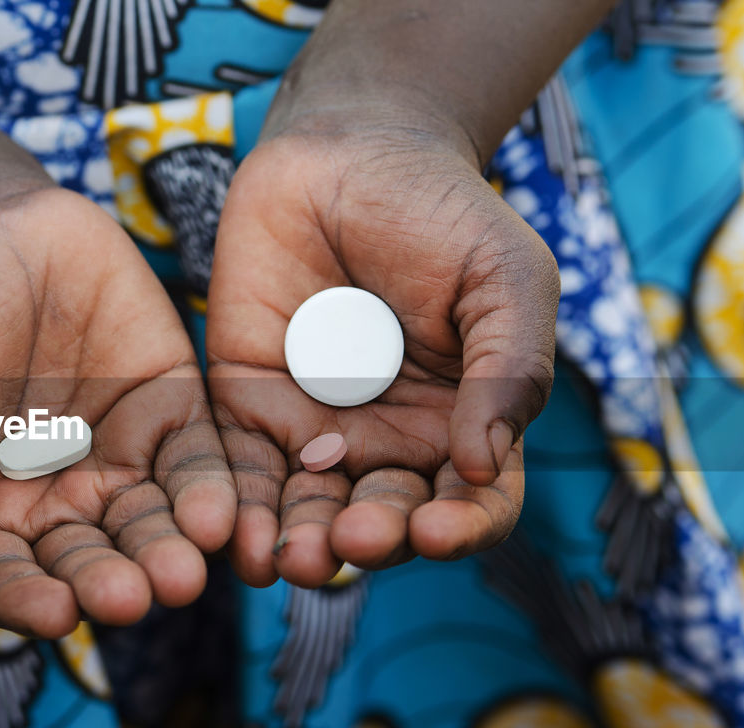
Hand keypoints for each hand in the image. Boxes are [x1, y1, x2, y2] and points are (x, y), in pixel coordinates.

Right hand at [0, 187, 235, 636]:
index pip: (2, 576)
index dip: (26, 599)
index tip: (55, 614)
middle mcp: (52, 504)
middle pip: (84, 560)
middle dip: (108, 581)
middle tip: (131, 598)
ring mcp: (115, 463)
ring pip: (146, 525)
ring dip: (166, 553)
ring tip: (182, 573)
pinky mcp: (169, 417)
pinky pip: (194, 465)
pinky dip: (207, 493)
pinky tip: (216, 516)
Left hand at [207, 112, 558, 588]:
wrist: (347, 151)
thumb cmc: (442, 213)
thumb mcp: (505, 279)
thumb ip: (509, 369)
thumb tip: (483, 466)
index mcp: (462, 425)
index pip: (472, 502)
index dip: (461, 527)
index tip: (437, 529)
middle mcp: (390, 443)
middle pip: (384, 520)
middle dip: (370, 538)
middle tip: (350, 538)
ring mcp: (316, 429)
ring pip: (309, 510)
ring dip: (300, 543)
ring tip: (290, 558)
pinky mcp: (249, 406)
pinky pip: (243, 469)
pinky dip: (240, 507)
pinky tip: (234, 533)